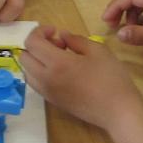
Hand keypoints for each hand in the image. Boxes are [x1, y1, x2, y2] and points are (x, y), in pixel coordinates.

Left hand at [20, 27, 141, 129]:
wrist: (118, 111)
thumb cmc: (112, 78)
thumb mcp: (98, 51)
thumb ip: (76, 40)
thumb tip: (62, 35)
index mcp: (57, 63)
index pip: (32, 43)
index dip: (39, 32)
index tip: (55, 31)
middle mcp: (46, 79)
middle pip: (24, 57)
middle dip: (36, 45)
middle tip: (58, 44)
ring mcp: (47, 93)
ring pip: (27, 72)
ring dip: (36, 60)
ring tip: (58, 58)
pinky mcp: (52, 102)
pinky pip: (36, 84)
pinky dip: (40, 73)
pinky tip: (61, 72)